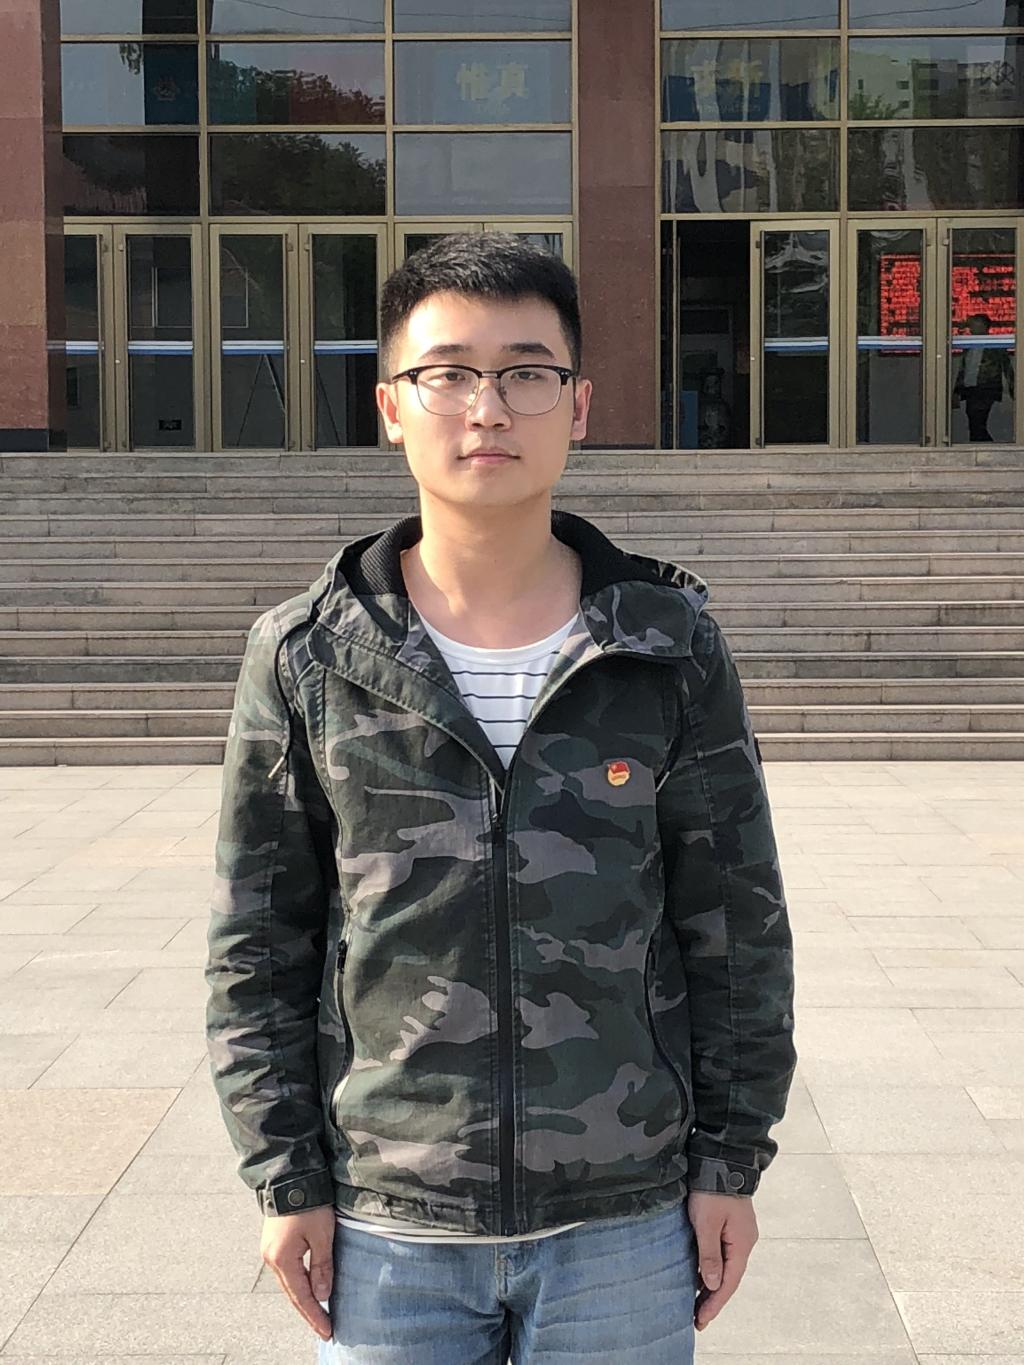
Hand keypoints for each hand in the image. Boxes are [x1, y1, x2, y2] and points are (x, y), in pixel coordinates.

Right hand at [260, 1205, 335, 1341]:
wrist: (290, 1176)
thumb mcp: (321, 1235)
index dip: (315, 1315)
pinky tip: (309, 1287)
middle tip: (326, 1328)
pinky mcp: (274, 1242)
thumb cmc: (308, 1204)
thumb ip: (321, 1266)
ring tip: (319, 1312)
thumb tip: (322, 1296)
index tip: (328, 1331)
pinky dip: (299, 1282)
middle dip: (309, 1311)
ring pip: (289, 1282)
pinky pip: (288, 1269)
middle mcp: (271, 1258)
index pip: (301, 1296)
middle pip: (292, 1292)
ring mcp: (270, 1250)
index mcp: (282, 1259)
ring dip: (304, 1297)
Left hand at [686, 1190, 757, 1331]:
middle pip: (729, 1277)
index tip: (701, 1320)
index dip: (714, 1303)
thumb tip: (714, 1284)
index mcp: (742, 1244)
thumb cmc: (712, 1190)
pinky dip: (712, 1268)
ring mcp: (739, 1232)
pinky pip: (723, 1253)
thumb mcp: (707, 1223)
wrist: (722, 1158)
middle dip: (713, 1299)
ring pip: (725, 1266)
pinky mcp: (731, 1224)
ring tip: (696, 1302)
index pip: (728, 1282)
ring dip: (712, 1284)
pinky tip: (701, 1275)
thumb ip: (710, 1254)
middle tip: (697, 1319)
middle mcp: (744, 1241)